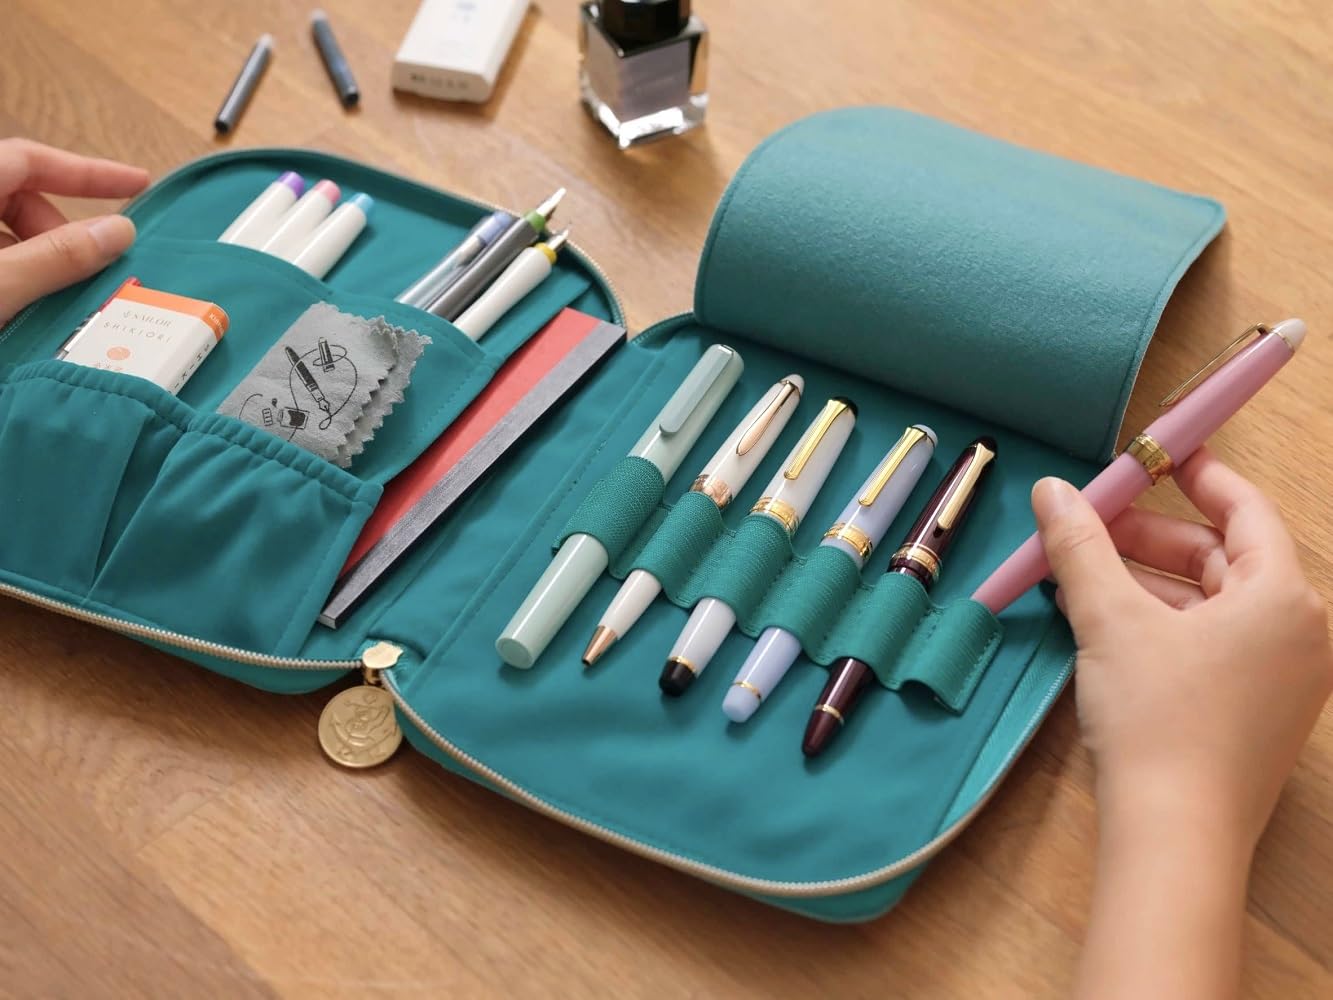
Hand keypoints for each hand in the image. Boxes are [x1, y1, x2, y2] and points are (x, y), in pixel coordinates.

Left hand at [0, 139, 149, 323]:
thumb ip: (55, 258)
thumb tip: (118, 232)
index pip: (30, 159)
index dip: (87, 172)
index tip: (138, 184)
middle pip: (18, 197)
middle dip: (62, 233)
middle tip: (88, 272)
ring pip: (5, 232)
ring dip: (39, 262)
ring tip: (54, 302)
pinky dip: (17, 278)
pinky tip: (26, 311)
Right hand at [1034, 448, 1332, 999]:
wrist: (1174, 835)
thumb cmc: (1158, 716)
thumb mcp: (1110, 619)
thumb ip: (1081, 546)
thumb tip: (1051, 489)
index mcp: (1284, 597)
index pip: (1245, 510)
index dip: (1197, 476)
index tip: (1155, 455)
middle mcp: (1300, 633)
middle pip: (1224, 558)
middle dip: (1152, 537)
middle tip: (1092, 524)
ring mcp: (1284, 679)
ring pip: (1214, 604)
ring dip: (1148, 583)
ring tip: (1083, 576)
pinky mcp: (1257, 715)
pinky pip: (1213, 645)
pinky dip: (1163, 625)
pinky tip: (1105, 625)